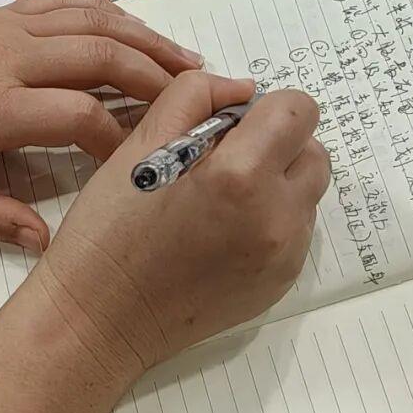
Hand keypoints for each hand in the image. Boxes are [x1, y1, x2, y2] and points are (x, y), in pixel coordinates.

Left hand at [0, 0, 202, 247]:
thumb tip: (46, 241)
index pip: (77, 113)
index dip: (122, 138)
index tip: (146, 165)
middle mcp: (6, 57)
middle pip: (102, 55)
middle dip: (161, 77)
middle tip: (208, 100)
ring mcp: (7, 26)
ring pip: (95, 21)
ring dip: (149, 39)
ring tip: (193, 65)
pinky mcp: (3, 11)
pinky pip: (71, 2)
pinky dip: (114, 14)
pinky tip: (140, 33)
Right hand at [34, 72, 330, 377]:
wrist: (99, 321)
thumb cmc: (109, 233)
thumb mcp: (140, 143)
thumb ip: (196, 96)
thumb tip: (242, 90)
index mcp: (240, 176)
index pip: (298, 110)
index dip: (264, 108)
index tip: (230, 124)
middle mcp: (276, 217)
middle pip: (313, 151)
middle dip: (277, 144)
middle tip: (222, 158)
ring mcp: (284, 256)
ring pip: (308, 192)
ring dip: (278, 181)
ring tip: (221, 197)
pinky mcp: (281, 284)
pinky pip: (296, 231)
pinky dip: (271, 218)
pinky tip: (222, 230)